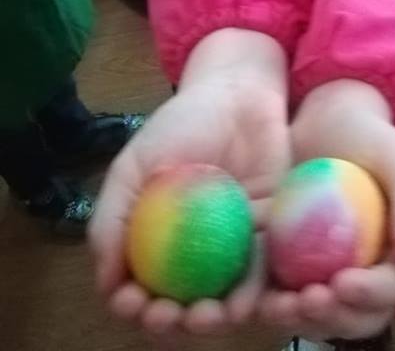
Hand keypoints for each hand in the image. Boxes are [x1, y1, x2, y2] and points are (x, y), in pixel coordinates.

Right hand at [89, 30, 290, 336]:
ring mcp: (230, 244)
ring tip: (207, 317)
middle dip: (172, 320)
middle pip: (179, 299)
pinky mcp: (267, 233)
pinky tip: (240, 303)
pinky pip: (259, 269)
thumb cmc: (182, 123)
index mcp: (154, 238)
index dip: (131, 302)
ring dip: (211, 317)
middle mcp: (192, 250)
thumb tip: (105, 282)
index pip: (138, 283)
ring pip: (219, 294)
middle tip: (171, 317)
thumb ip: (113, 218)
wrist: (238, 94)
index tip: (130, 302)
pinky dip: (249, 292)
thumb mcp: (135, 164)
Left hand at [260, 80, 394, 340]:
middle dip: (336, 316)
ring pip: (326, 316)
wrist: (324, 123)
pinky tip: (256, 300)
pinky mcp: (303, 271)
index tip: (343, 283)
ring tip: (275, 306)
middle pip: (362, 314)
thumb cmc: (366, 135)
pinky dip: (275, 305)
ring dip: (302, 320)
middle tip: (307, 301)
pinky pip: (291, 300)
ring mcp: (338, 274)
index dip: (374, 293)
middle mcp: (376, 271)